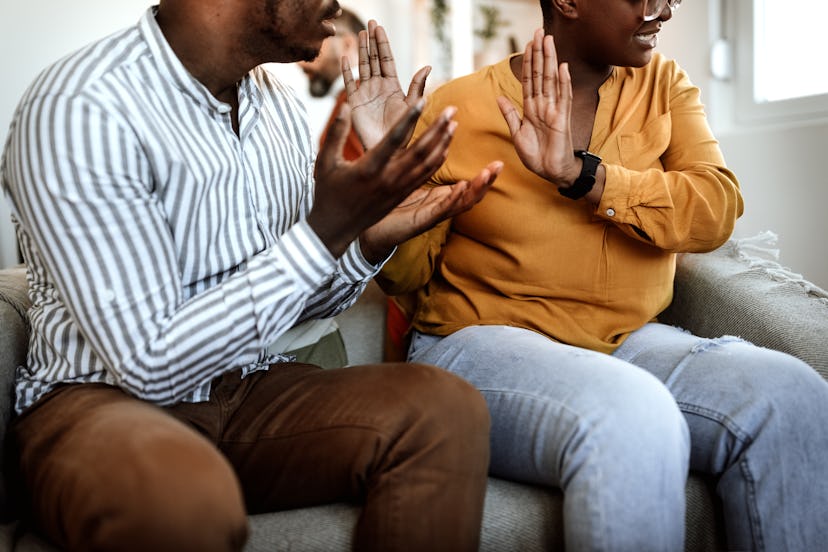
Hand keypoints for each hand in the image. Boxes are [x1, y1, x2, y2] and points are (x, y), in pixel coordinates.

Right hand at [309, 100, 460, 258]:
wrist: (335, 229)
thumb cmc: (327, 192)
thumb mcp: (325, 161)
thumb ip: (336, 132)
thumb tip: (347, 105)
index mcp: (369, 168)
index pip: (394, 139)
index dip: (410, 119)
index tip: (423, 100)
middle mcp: (387, 179)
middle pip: (419, 151)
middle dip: (437, 129)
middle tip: (451, 109)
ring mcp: (397, 189)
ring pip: (427, 165)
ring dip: (442, 143)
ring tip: (454, 124)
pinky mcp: (401, 196)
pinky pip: (424, 177)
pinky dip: (437, 162)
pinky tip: (445, 148)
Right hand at [342, 20, 430, 150]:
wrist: (387, 153)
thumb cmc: (403, 134)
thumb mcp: (412, 108)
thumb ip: (417, 87)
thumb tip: (427, 67)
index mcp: (392, 86)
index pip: (386, 60)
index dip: (383, 44)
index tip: (379, 27)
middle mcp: (378, 87)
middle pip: (373, 59)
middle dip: (371, 41)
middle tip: (370, 22)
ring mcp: (365, 94)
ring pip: (362, 67)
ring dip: (360, 51)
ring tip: (359, 33)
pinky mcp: (354, 103)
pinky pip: (349, 83)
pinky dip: (346, 71)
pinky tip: (345, 57)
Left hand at [360, 162, 502, 263]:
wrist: (366, 229)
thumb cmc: (383, 204)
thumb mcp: (404, 178)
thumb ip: (417, 162)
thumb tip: (427, 139)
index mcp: (437, 198)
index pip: (467, 187)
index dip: (483, 176)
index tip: (498, 161)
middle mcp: (438, 207)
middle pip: (470, 195)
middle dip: (486, 181)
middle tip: (499, 165)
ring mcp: (431, 216)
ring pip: (460, 203)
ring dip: (475, 188)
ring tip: (487, 174)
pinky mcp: (420, 222)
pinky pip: (440, 211)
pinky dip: (452, 199)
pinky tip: (461, 187)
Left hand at [496, 29, 579, 186]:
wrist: (551, 172)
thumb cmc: (536, 155)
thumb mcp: (517, 134)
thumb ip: (510, 115)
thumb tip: (499, 97)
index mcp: (531, 108)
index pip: (529, 79)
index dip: (528, 61)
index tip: (528, 43)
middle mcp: (543, 105)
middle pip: (540, 74)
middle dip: (539, 53)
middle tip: (539, 31)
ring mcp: (554, 110)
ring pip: (551, 80)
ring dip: (550, 60)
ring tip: (549, 41)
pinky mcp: (562, 119)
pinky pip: (563, 98)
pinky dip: (563, 83)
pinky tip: (563, 67)